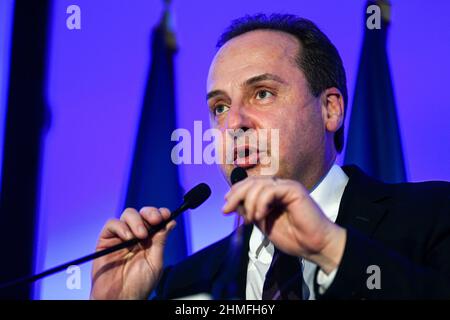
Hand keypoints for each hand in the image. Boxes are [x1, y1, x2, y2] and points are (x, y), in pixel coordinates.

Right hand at [90, 207, 175, 299]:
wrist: (120, 299)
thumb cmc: (138, 286)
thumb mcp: (155, 263)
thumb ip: (160, 242)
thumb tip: (170, 222)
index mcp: (150, 241)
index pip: (156, 220)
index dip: (161, 214)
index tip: (166, 215)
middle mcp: (136, 236)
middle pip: (143, 214)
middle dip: (150, 213)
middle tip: (155, 221)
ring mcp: (121, 237)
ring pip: (128, 215)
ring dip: (137, 221)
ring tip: (141, 235)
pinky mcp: (106, 241)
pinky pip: (112, 224)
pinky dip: (121, 227)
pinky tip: (128, 237)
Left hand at [222, 176, 345, 272]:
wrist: (314, 246)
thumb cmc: (293, 237)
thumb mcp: (263, 223)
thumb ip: (250, 211)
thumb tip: (232, 203)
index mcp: (272, 193)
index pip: (249, 184)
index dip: (235, 191)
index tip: (226, 205)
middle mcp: (279, 186)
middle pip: (251, 181)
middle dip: (236, 194)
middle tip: (227, 209)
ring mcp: (286, 186)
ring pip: (258, 185)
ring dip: (249, 203)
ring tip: (252, 219)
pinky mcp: (294, 190)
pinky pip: (270, 190)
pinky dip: (261, 203)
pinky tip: (260, 216)